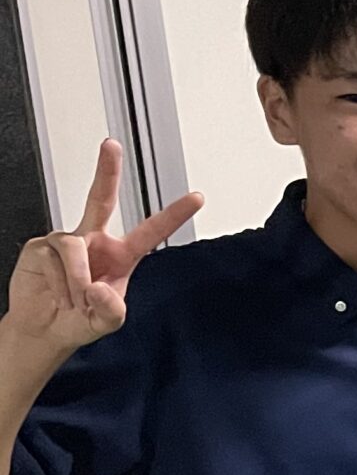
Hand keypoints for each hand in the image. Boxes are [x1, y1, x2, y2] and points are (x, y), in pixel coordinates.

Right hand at [2, 140, 202, 358]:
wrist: (45, 329)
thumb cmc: (79, 320)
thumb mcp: (107, 322)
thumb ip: (112, 311)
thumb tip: (99, 288)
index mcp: (121, 255)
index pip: (151, 231)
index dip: (174, 214)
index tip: (196, 197)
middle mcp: (94, 242)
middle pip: (101, 198)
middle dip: (106, 171)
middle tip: (111, 145)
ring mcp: (66, 242)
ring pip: (74, 247)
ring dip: (76, 282)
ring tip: (75, 300)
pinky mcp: (41, 247)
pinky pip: (53, 258)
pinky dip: (59, 282)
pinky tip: (58, 293)